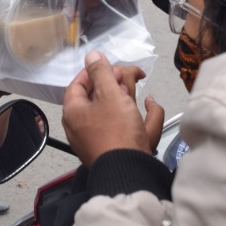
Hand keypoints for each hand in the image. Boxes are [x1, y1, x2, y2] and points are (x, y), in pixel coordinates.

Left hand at [63, 51, 164, 166]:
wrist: (129, 170)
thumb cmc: (116, 131)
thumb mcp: (109, 94)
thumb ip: (101, 72)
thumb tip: (91, 55)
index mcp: (73, 111)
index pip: (79, 82)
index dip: (96, 70)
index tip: (114, 67)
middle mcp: (82, 126)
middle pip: (98, 96)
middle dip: (117, 84)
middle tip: (133, 78)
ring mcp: (98, 138)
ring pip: (115, 110)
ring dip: (130, 98)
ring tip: (141, 95)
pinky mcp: (115, 148)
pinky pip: (126, 127)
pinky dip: (139, 116)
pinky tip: (151, 106)